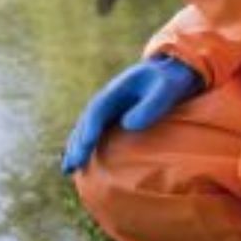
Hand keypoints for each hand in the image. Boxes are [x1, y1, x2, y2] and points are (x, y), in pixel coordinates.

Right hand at [62, 55, 201, 172]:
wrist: (172, 71)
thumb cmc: (170, 81)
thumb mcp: (166, 90)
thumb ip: (150, 106)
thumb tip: (128, 126)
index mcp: (116, 91)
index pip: (97, 111)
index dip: (90, 129)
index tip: (85, 146)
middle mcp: (108, 100)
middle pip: (86, 122)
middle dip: (77, 144)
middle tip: (70, 166)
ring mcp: (110, 109)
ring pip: (87, 129)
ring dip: (76, 147)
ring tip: (68, 169)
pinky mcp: (115, 118)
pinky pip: (97, 133)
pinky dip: (87, 146)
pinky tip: (83, 163)